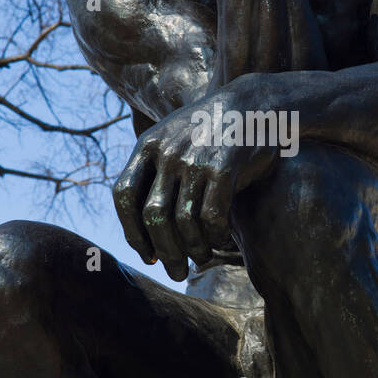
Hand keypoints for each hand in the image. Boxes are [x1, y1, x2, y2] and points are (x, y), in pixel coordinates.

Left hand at [113, 83, 279, 280]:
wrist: (254, 105)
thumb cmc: (210, 133)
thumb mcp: (172, 140)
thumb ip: (153, 175)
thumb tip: (142, 235)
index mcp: (147, 145)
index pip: (124, 196)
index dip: (132, 231)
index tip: (146, 254)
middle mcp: (167, 151)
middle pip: (154, 216)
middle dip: (164, 251)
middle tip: (175, 272)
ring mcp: (195, 159)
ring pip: (184, 222)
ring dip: (193, 249)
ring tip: (201, 258)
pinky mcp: (224, 166)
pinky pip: (212, 217)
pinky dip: (215, 236)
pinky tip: (221, 239)